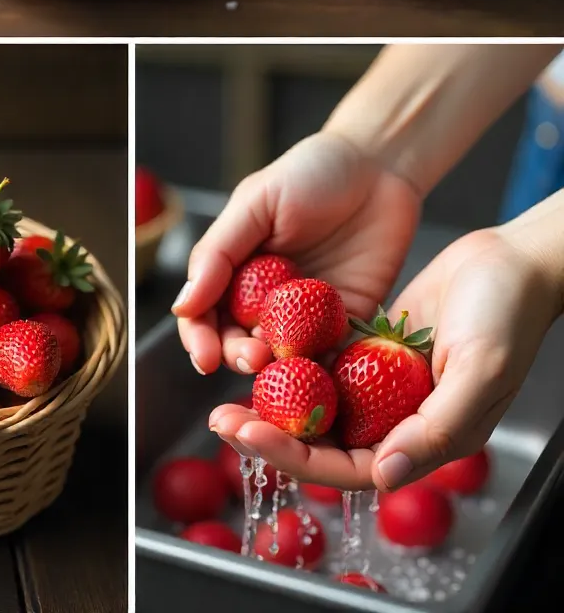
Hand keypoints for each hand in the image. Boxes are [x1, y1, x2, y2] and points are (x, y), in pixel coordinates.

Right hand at [172, 130, 420, 374]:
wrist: (379, 165)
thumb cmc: (311, 172)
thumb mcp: (255, 202)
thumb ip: (219, 252)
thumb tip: (182, 304)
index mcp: (236, 267)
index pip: (205, 312)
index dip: (199, 337)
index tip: (205, 356)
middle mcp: (265, 296)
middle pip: (239, 341)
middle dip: (238, 355)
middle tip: (253, 356)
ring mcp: (307, 313)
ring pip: (283, 356)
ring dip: (279, 368)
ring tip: (282, 362)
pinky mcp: (349, 320)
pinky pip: (332, 354)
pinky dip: (324, 370)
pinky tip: (322, 372)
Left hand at [210, 226, 561, 491]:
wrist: (513, 259)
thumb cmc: (509, 315)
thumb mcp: (478, 371)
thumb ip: (435, 431)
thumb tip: (383, 476)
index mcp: (422, 438)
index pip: (347, 466)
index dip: (296, 457)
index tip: (251, 436)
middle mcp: (396, 416)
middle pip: (322, 439)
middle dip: (270, 432)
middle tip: (221, 418)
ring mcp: (381, 380)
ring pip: (317, 400)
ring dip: (275, 396)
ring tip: (229, 383)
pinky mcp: (371, 344)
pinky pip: (324, 358)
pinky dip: (293, 358)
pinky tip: (259, 345)